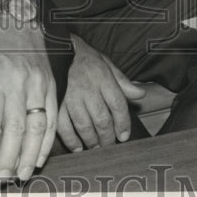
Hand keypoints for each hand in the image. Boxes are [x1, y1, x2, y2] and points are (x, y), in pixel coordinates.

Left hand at [0, 15, 55, 181]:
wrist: (19, 20)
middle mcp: (19, 81)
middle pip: (16, 125)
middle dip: (9, 155)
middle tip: (3, 176)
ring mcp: (38, 83)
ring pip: (37, 124)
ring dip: (30, 153)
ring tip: (22, 173)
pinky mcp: (52, 85)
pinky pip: (52, 116)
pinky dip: (47, 140)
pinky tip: (39, 156)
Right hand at [58, 34, 145, 150]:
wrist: (58, 49)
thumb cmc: (85, 59)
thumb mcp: (106, 63)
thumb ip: (123, 81)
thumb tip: (140, 94)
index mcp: (103, 78)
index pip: (118, 104)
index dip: (123, 123)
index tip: (124, 136)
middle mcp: (88, 88)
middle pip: (102, 119)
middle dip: (107, 137)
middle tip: (109, 146)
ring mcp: (70, 96)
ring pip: (84, 125)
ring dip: (92, 141)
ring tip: (96, 147)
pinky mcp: (55, 102)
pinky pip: (63, 126)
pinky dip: (71, 140)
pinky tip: (78, 147)